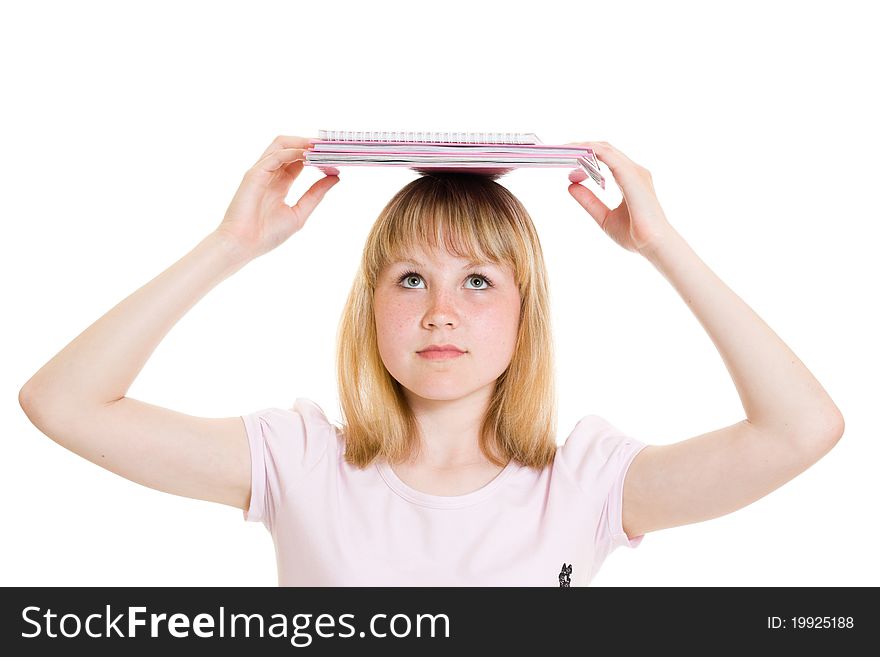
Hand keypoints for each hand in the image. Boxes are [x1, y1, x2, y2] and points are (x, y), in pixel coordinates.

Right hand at [215, 135, 339, 259]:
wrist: (244, 245)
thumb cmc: (267, 234)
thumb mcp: (299, 212)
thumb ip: (315, 194)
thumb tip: (335, 177)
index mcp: (280, 184)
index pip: (299, 160)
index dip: (316, 156)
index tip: (335, 155)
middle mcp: (270, 174)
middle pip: (290, 147)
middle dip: (310, 144)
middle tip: (330, 145)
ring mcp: (261, 172)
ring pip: (281, 145)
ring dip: (302, 142)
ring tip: (321, 145)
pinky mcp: (254, 174)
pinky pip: (275, 156)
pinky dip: (292, 152)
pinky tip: (307, 154)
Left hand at [566, 141, 672, 254]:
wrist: (653, 245)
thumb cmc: (635, 235)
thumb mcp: (604, 216)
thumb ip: (589, 201)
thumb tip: (571, 186)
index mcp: (630, 179)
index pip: (606, 157)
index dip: (587, 153)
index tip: (567, 156)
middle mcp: (634, 171)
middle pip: (604, 149)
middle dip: (581, 146)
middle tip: (559, 150)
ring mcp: (634, 171)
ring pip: (604, 149)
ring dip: (582, 146)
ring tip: (562, 149)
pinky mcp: (631, 175)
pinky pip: (607, 155)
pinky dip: (590, 151)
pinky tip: (574, 154)